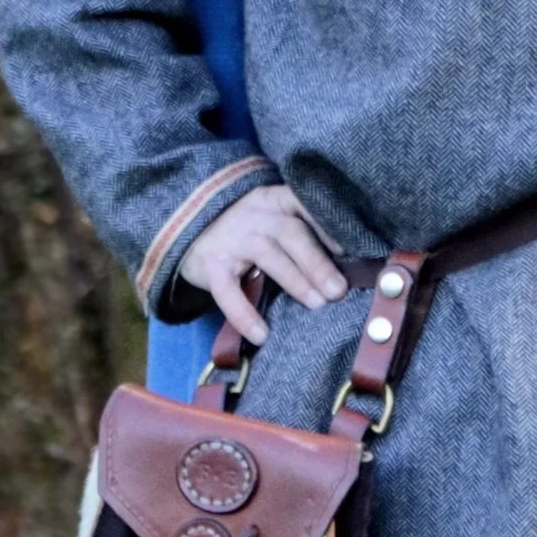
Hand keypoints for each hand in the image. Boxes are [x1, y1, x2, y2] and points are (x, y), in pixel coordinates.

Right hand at [178, 182, 347, 343]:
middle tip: (338, 290)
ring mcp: (231, 239)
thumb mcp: (271, 219)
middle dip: (317, 261)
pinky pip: (227, 291)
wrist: (188, 227)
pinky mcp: (210, 265)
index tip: (348, 251)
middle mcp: (255, 215)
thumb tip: (346, 265)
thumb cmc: (246, 229)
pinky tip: (261, 334)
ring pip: (266, 255)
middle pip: (290, 232)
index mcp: (275, 201)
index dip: (327, 226)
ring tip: (317, 304)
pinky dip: (244, 313)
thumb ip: (301, 233)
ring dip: (295, 280)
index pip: (304, 205)